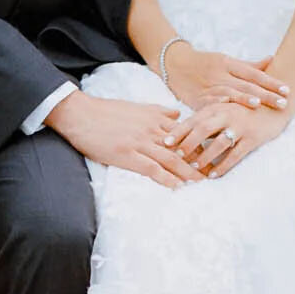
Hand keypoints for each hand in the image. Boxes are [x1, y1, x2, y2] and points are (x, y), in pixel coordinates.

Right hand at [47, 92, 203, 188]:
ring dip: (188, 172)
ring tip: (202, 183)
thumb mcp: (136, 106)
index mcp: (154, 117)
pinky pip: (151, 168)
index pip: (185, 131)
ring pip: (171, 159)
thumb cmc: (105, 111)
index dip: (200, 143)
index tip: (213, 153)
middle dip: (199, 161)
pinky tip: (177, 187)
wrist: (81, 114)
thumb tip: (176, 113)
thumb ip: (158, 111)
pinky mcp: (127, 154)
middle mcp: (152, 129)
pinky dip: (166, 178)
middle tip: (213, 172)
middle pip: (182, 147)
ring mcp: (140, 142)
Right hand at [163, 42, 289, 113]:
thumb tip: (272, 60)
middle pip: (246, 85)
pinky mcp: (198, 98)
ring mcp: (209, 86)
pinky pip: (210, 103)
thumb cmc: (206, 63)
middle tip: (282, 102)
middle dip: (265, 95)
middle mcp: (221, 74)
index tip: (287, 90)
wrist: (175, 65)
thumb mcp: (227, 61)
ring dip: (244, 100)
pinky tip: (229, 112)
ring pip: (229, 93)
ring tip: (258, 106)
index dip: (271, 82)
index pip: (254, 73)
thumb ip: (249, 65)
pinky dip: (219, 106)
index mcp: (229, 64)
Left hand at [168, 97, 292, 178]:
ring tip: (194, 168)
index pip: (193, 119)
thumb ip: (208, 118)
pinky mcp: (253, 138)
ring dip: (205, 156)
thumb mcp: (225, 108)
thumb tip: (184, 133)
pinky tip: (214, 174)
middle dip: (189, 143)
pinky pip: (236, 153)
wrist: (276, 104)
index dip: (179, 131)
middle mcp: (227, 114)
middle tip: (177, 156)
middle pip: (203, 129)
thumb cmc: (245, 109)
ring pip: (219, 142)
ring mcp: (241, 126)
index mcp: (217, 107)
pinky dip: (224, 165)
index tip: (165, 143)